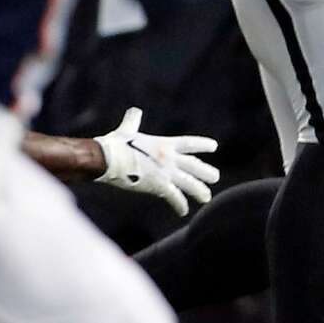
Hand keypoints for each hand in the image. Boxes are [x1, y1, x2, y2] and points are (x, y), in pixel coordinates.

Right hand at [94, 107, 219, 216]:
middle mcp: (169, 157)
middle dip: (206, 172)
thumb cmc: (115, 144)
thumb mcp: (127, 130)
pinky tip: (183, 211)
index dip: (202, 144)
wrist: (108, 159)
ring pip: (189, 183)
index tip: (214, 147)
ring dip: (199, 190)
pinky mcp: (159, 186)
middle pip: (194, 165)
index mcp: (164, 143)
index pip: (189, 143)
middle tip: (215, 177)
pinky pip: (174, 197)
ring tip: (206, 197)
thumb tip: (134, 111)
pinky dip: (180, 205)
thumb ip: (133, 121)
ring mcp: (165, 172)